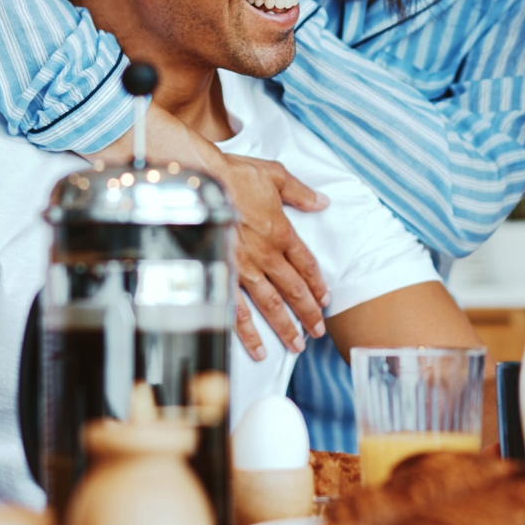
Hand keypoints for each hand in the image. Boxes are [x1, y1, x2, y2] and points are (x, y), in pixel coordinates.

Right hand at [217, 154, 330, 360]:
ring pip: (271, 305)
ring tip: (297, 345)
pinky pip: (238, 311)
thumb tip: (322, 201)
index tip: (325, 300)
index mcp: (281, 232)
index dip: (318, 284)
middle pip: (294, 290)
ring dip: (286, 328)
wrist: (200, 183)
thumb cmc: (234, 175)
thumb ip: (300, 192)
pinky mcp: (223, 276)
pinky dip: (249, 333)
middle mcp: (267, 255)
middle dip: (308, 313)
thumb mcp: (275, 175)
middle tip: (318, 331)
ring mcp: (245, 269)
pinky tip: (258, 349)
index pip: (307, 264)